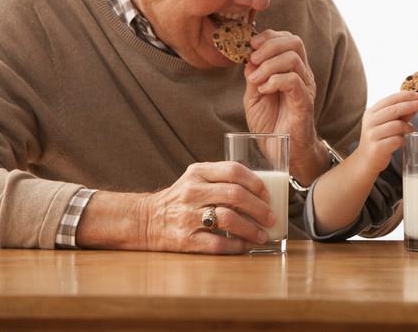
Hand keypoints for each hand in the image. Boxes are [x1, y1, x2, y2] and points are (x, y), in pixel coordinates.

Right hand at [78, 161, 276, 254]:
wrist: (146, 220)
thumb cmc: (181, 199)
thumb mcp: (196, 179)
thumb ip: (222, 178)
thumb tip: (261, 192)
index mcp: (197, 172)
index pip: (233, 170)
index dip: (255, 183)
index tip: (267, 195)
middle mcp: (192, 192)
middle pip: (235, 195)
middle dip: (259, 208)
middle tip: (271, 217)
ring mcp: (187, 216)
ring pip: (228, 219)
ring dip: (251, 228)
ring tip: (262, 235)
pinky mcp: (184, 239)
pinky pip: (217, 243)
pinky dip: (236, 246)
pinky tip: (246, 246)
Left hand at [243, 29, 323, 181]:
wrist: (281, 152)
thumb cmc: (270, 125)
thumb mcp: (253, 97)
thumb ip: (252, 76)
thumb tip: (247, 58)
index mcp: (291, 70)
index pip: (288, 39)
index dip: (269, 36)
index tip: (250, 45)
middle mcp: (302, 75)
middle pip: (294, 42)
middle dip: (269, 45)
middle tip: (253, 59)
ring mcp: (305, 88)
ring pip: (293, 59)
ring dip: (268, 66)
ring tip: (255, 80)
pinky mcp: (305, 103)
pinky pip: (294, 81)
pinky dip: (275, 81)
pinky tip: (264, 90)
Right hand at [354, 91, 417, 174]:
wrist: (367, 160)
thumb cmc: (379, 139)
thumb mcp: (387, 124)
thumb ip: (401, 115)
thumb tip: (417, 105)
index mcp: (371, 113)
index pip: (390, 99)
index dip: (405, 96)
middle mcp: (370, 122)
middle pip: (394, 110)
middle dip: (411, 105)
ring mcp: (372, 135)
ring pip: (397, 125)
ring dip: (407, 126)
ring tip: (409, 129)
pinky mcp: (377, 148)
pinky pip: (396, 140)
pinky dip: (402, 139)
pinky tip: (401, 140)